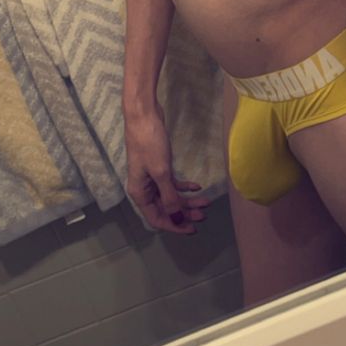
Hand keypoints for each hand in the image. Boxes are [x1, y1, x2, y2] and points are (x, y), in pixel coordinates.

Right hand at [124, 103, 209, 234]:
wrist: (144, 116)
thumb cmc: (149, 144)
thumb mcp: (161, 173)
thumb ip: (169, 197)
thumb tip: (177, 219)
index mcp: (140, 193)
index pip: (157, 218)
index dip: (174, 226)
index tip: (192, 229)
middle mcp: (144, 188)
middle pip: (166, 208)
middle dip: (185, 213)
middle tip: (204, 215)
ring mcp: (151, 177)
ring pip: (171, 195)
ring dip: (188, 200)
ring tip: (206, 202)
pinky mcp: (158, 166)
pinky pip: (172, 182)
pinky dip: (184, 186)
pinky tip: (197, 186)